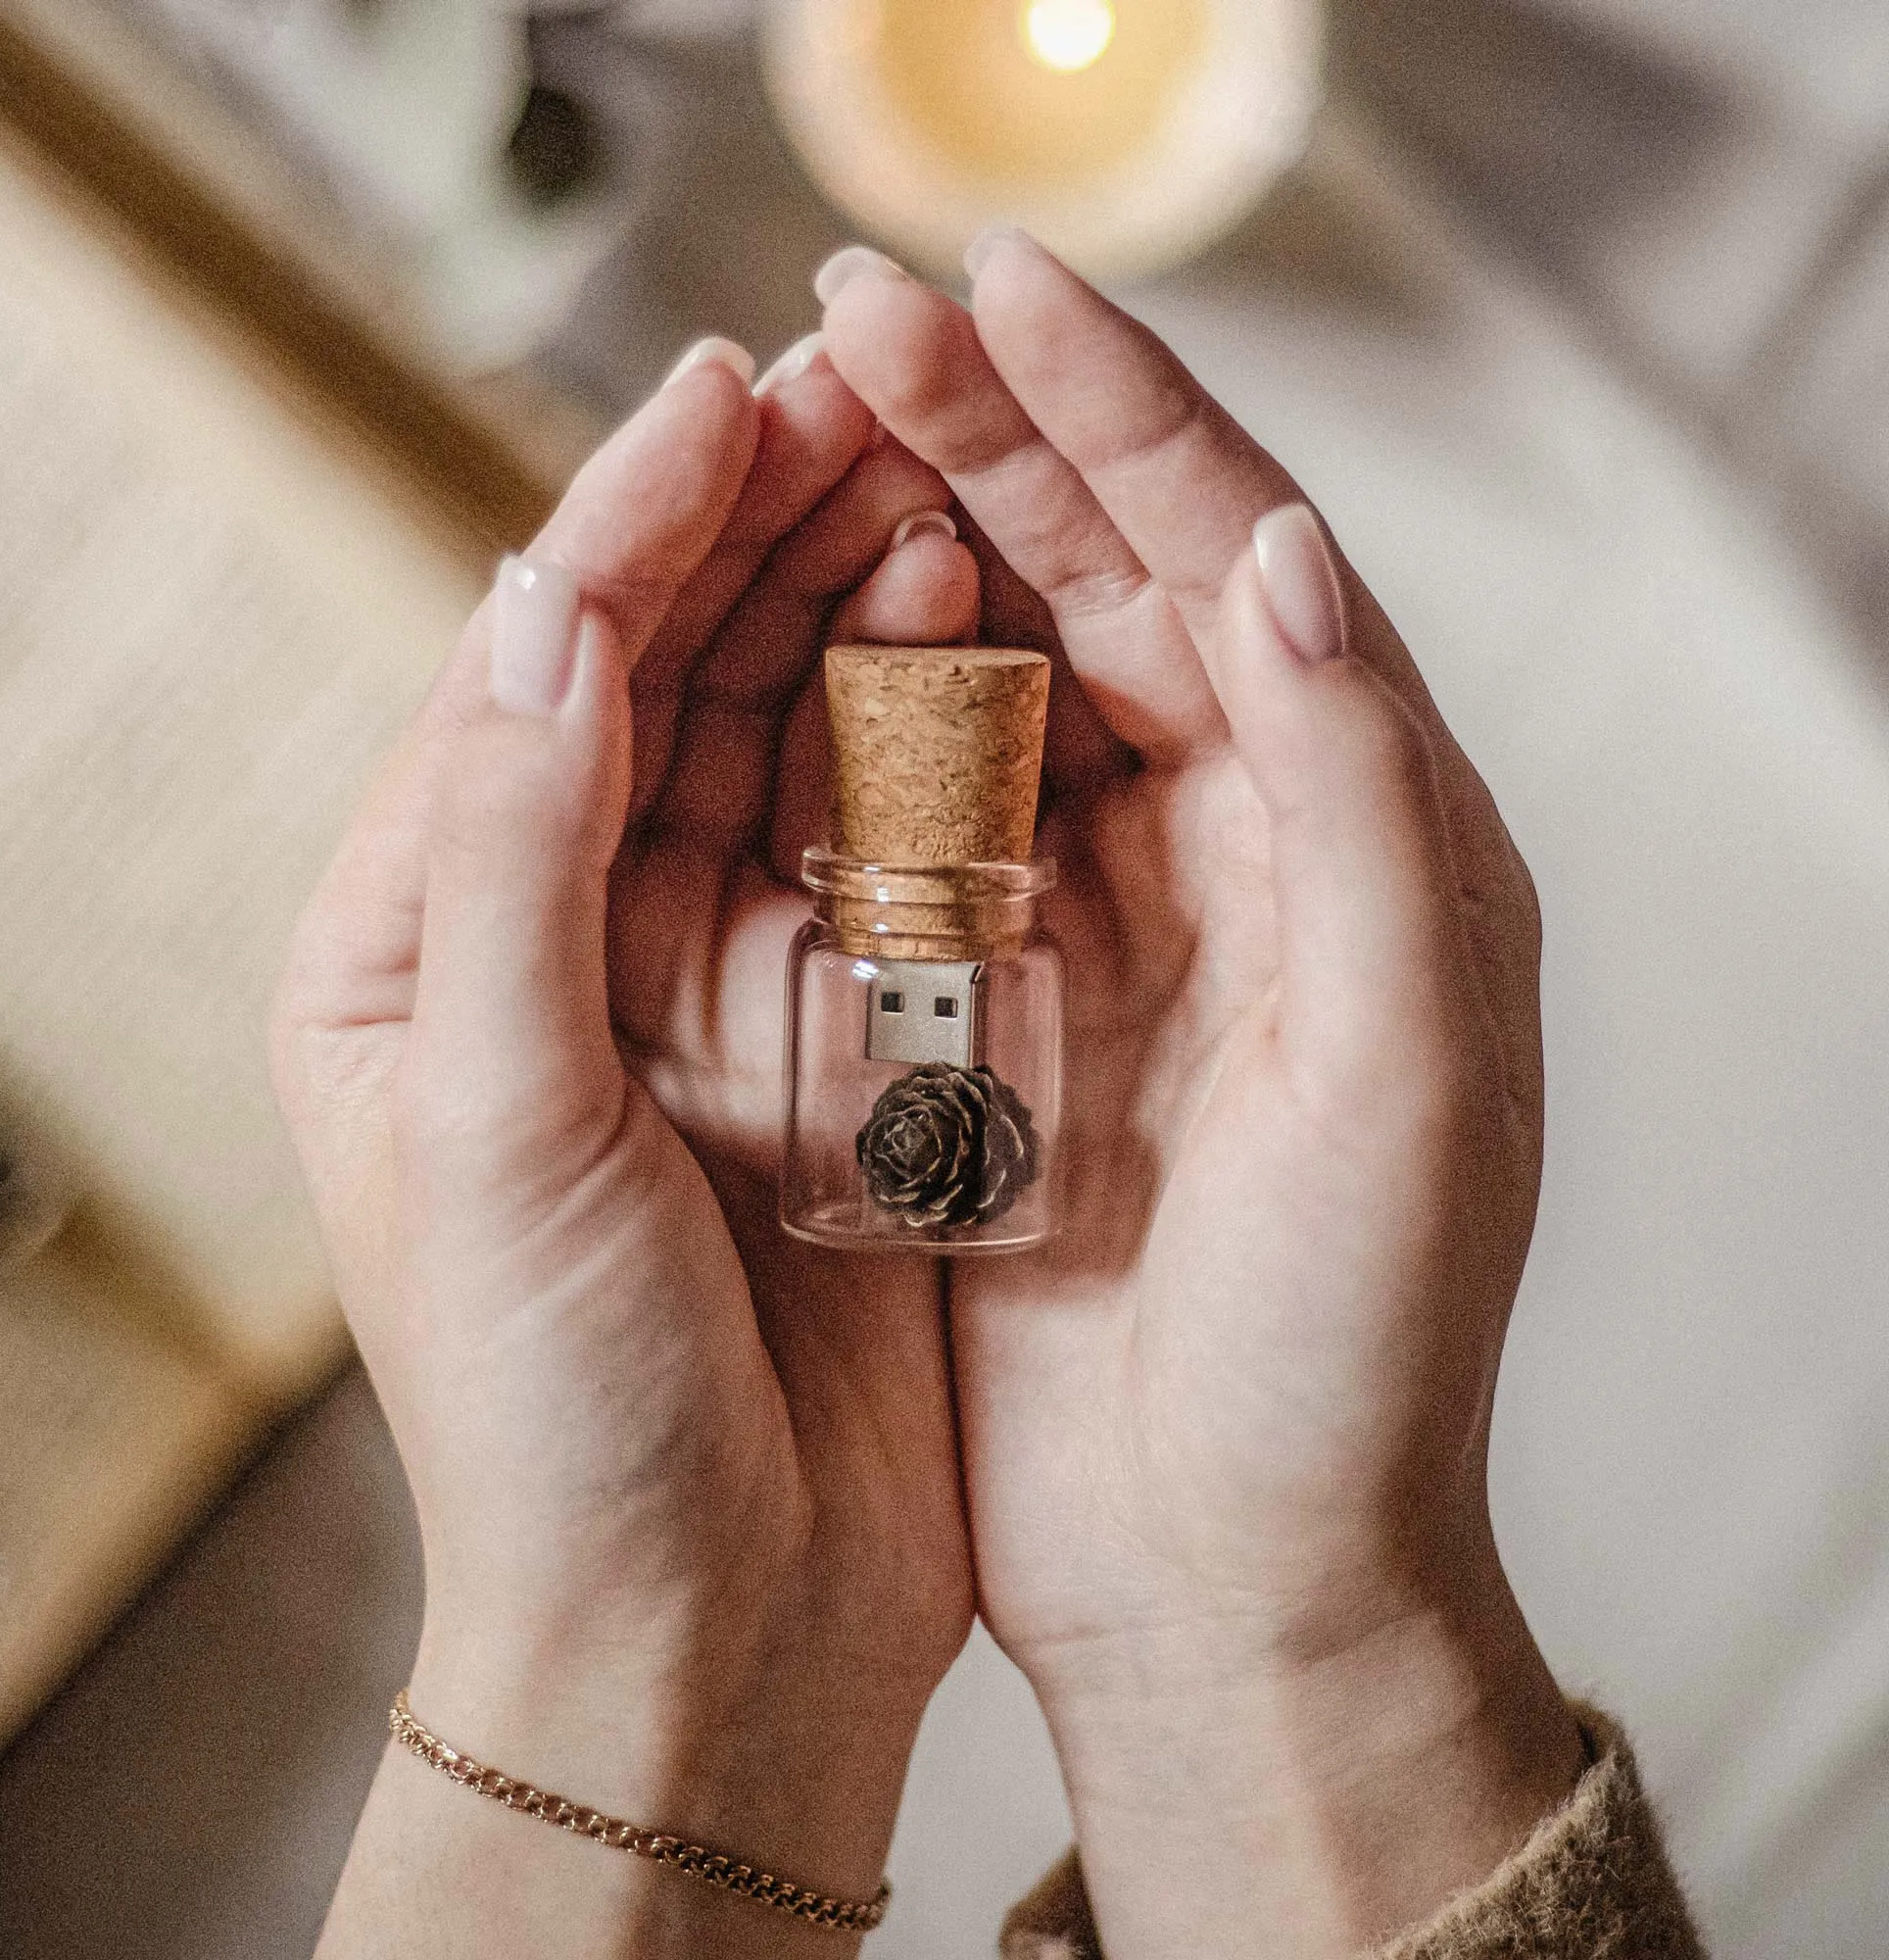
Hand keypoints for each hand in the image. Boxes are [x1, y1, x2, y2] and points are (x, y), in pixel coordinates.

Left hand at [272, 339, 977, 1953]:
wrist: (709, 1628)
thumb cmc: (552, 1413)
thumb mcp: (497, 1120)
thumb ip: (513, 857)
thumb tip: (540, 603)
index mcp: (417, 945)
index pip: (525, 679)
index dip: (626, 526)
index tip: (732, 390)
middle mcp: (555, 942)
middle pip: (660, 682)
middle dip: (755, 533)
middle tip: (867, 389)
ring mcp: (704, 987)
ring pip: (779, 743)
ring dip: (851, 608)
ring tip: (934, 476)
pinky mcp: (832, 1046)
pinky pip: (880, 853)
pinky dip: (926, 744)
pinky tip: (981, 642)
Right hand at [822, 241, 1584, 1952]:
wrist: (1234, 1577)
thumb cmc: (1353, 1352)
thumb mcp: (1406, 1068)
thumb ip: (1371, 797)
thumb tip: (1283, 547)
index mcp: (1362, 836)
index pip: (1234, 563)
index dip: (1120, 413)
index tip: (989, 286)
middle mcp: (1238, 853)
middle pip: (1104, 588)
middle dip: (979, 441)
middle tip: (840, 316)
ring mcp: (1101, 925)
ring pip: (992, 682)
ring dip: (894, 551)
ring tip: (785, 430)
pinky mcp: (989, 1013)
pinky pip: (904, 826)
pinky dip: (837, 725)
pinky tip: (760, 643)